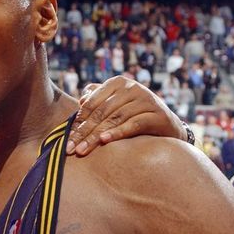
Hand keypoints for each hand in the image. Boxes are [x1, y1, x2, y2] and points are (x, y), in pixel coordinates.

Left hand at [66, 77, 185, 155]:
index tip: (67, 137)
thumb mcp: (115, 105)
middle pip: (101, 112)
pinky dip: (117, 133)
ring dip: (95, 136)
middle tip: (70, 148)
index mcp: (118, 83)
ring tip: (82, 150)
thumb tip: (81, 100)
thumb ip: (98, 99)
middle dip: (84, 132)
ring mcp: (146, 100)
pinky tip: (104, 141)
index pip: (92, 102)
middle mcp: (132, 87)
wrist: (167, 126)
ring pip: (114, 119)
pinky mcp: (157, 114)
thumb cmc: (134, 115)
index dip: (78, 120)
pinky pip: (133, 124)